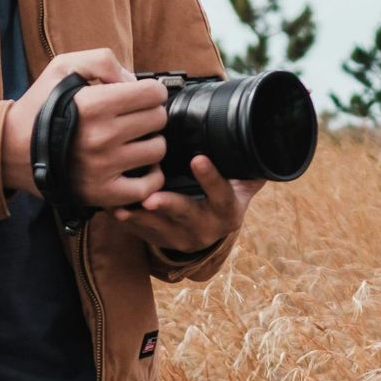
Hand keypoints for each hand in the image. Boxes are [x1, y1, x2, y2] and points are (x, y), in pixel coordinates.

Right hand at [2, 50, 167, 209]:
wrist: (12, 149)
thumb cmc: (40, 107)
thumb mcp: (62, 67)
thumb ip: (102, 61)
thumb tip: (134, 80)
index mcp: (93, 105)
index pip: (152, 94)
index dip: (150, 90)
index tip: (140, 96)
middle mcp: (100, 137)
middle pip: (158, 119)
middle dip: (149, 113)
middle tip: (133, 117)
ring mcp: (102, 168)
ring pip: (157, 150)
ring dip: (149, 142)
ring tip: (132, 140)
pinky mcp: (101, 193)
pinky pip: (147, 187)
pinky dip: (151, 176)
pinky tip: (140, 166)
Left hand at [112, 156, 259, 259]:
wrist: (209, 235)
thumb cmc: (224, 200)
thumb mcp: (242, 189)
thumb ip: (251, 169)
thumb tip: (268, 139)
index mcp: (227, 213)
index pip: (222, 194)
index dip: (211, 178)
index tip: (199, 158)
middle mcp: (205, 229)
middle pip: (186, 216)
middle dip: (168, 206)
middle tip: (151, 197)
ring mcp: (180, 239)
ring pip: (157, 228)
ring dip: (138, 216)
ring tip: (120, 205)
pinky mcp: (159, 242)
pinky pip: (140, 232)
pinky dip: (126, 220)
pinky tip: (111, 207)